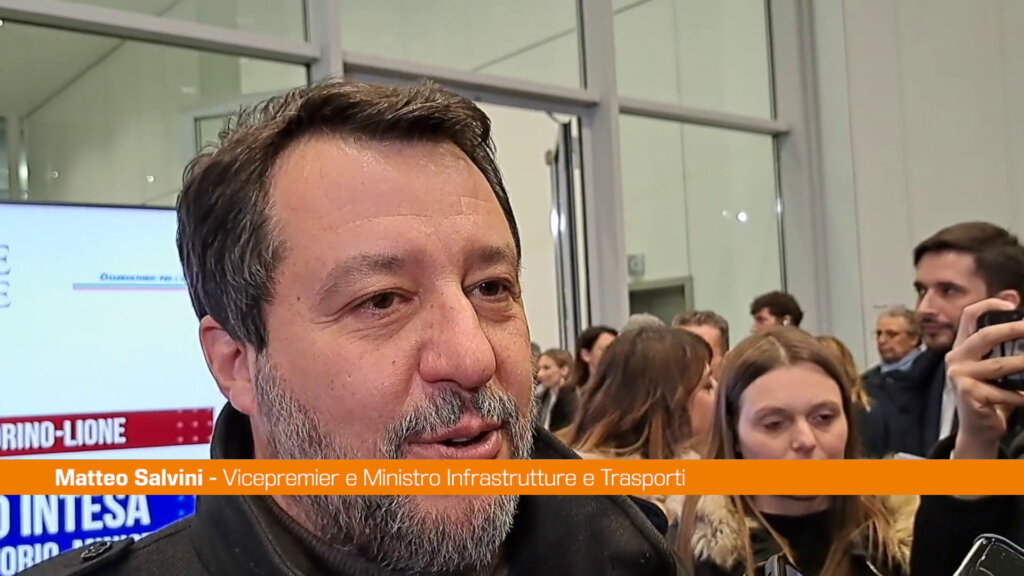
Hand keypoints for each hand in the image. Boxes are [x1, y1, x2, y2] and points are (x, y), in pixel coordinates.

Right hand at [947, 299, 1023, 458]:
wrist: (978, 428)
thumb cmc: (991, 394)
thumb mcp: (994, 366)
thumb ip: (1003, 345)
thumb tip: (1018, 309)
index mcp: (962, 346)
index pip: (969, 315)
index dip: (990, 305)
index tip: (1012, 304)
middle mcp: (956, 358)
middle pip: (985, 335)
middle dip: (1015, 329)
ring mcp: (959, 375)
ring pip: (1000, 366)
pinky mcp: (968, 393)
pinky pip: (1003, 392)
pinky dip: (1020, 396)